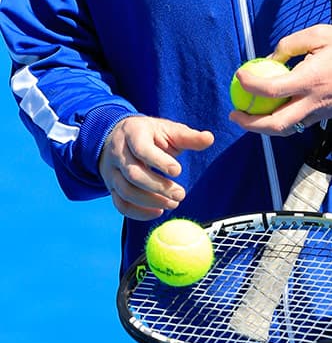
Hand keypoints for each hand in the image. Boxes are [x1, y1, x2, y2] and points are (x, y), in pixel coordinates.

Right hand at [99, 116, 213, 219]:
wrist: (119, 136)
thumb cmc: (150, 134)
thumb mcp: (168, 129)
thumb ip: (188, 137)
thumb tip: (210, 139)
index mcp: (133, 133)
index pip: (142, 149)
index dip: (159, 161)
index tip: (178, 171)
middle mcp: (119, 152)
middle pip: (133, 174)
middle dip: (158, 187)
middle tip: (180, 195)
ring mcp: (111, 171)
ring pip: (126, 191)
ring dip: (150, 201)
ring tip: (173, 204)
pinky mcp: (111, 186)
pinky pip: (120, 204)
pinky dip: (137, 213)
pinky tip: (157, 213)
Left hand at [229, 24, 331, 135]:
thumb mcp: (320, 33)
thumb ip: (291, 44)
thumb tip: (270, 59)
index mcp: (311, 80)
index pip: (272, 90)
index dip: (250, 85)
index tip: (239, 76)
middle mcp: (314, 102)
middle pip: (275, 124)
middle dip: (250, 123)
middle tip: (235, 113)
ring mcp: (321, 113)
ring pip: (287, 129)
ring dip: (263, 126)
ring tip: (248, 115)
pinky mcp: (326, 116)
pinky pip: (299, 123)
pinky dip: (281, 120)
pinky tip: (272, 108)